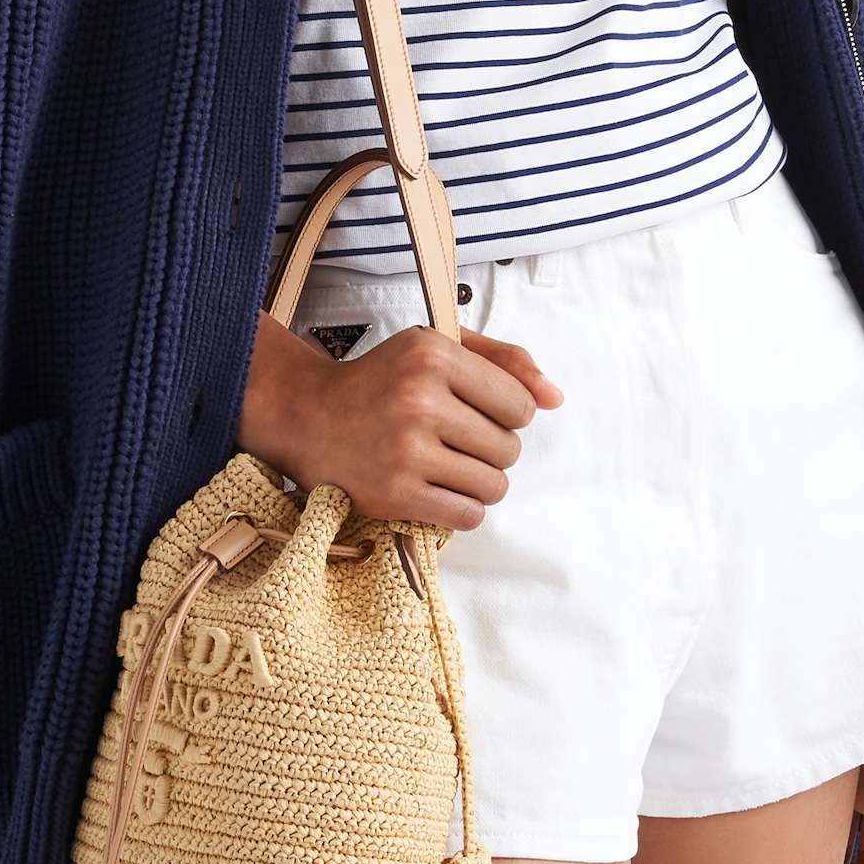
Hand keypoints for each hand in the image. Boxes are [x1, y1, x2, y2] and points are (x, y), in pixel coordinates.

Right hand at [236, 311, 562, 529]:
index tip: (480, 412)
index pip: (519, 405)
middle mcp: (420, 399)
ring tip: (451, 466)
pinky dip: (464, 508)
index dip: (508, 414)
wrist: (308, 416)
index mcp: (433, 355)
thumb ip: (503, 362)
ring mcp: (406, 450)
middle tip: (458, 440)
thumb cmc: (382, 380)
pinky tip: (441, 490)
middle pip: (509, 448)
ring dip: (481, 482)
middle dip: (493, 449)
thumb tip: (555, 397)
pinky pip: (468, 515)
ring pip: (494, 486)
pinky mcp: (395, 494)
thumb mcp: (437, 348)